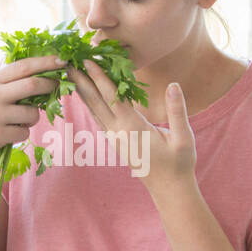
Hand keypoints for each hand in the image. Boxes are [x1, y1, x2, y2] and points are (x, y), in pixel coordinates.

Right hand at [0, 55, 65, 167]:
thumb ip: (7, 78)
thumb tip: (37, 65)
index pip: (23, 66)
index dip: (45, 62)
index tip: (61, 60)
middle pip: (32, 85)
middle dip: (50, 85)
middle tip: (57, 86)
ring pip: (32, 113)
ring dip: (34, 117)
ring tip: (20, 120)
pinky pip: (25, 132)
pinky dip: (23, 132)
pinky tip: (10, 133)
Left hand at [66, 57, 197, 196]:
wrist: (170, 189)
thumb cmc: (179, 164)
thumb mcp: (183, 138)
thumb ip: (178, 110)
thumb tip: (174, 85)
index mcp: (133, 129)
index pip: (112, 98)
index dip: (99, 78)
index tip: (87, 61)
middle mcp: (119, 133)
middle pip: (96, 103)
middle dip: (82, 81)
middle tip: (67, 63)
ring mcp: (115, 138)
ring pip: (95, 111)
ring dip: (83, 92)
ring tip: (71, 75)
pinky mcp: (116, 142)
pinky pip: (100, 119)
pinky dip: (91, 104)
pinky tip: (86, 96)